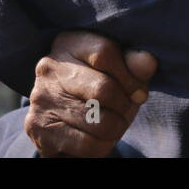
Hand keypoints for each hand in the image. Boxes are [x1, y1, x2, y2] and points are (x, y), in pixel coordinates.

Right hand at [26, 30, 158, 157]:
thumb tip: (148, 63)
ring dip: (117, 127)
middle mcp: (49, 67)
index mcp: (69, 42)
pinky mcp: (39, 129)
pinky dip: (103, 145)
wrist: (62, 117)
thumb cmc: (97, 84)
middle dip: (125, 105)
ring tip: (114, 123)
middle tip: (126, 109)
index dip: (131, 77)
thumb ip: (133, 64)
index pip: (106, 53)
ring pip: (99, 121)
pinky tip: (99, 137)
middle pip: (103, 89)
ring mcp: (41, 98)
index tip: (139, 92)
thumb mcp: (117, 68)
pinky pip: (88, 145)